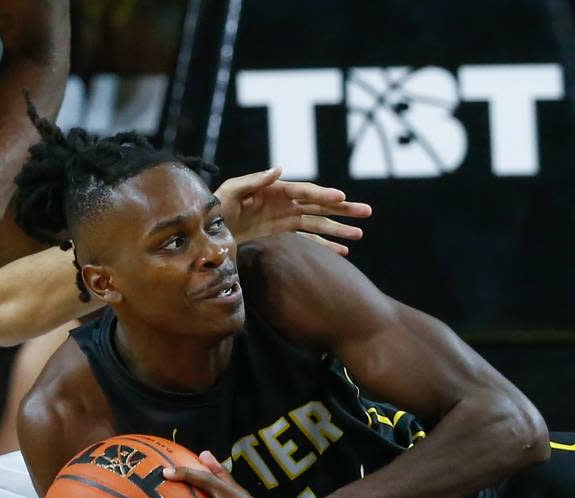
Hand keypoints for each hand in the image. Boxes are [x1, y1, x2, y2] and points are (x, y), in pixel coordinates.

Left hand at [215, 167, 371, 254]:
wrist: (207, 229)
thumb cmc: (218, 207)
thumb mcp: (231, 191)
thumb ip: (254, 180)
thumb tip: (279, 169)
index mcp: (276, 190)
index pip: (305, 192)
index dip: (323, 194)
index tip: (342, 198)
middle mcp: (285, 202)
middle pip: (319, 205)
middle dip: (343, 209)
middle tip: (367, 212)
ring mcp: (285, 218)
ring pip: (318, 223)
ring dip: (339, 229)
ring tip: (359, 234)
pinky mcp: (282, 232)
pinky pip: (308, 239)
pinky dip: (324, 245)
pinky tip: (342, 252)